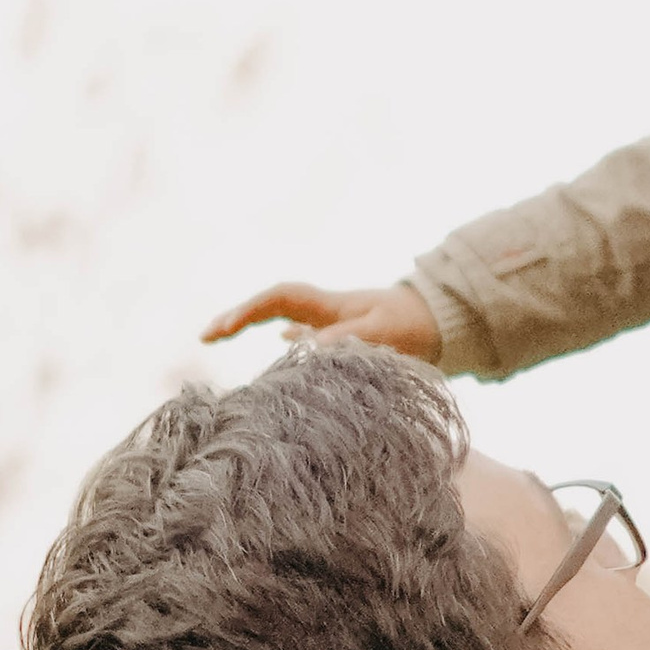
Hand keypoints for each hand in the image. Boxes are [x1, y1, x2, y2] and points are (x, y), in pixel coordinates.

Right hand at [200, 277, 442, 358]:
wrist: (444, 321)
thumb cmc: (415, 327)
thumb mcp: (381, 335)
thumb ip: (343, 342)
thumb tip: (299, 349)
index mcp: (330, 306)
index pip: (278, 299)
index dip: (247, 311)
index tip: (219, 331)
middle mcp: (325, 311)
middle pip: (272, 306)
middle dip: (237, 316)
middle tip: (205, 336)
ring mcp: (333, 322)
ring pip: (283, 319)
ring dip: (253, 325)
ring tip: (220, 337)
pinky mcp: (345, 337)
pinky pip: (305, 335)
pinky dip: (286, 341)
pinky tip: (278, 348)